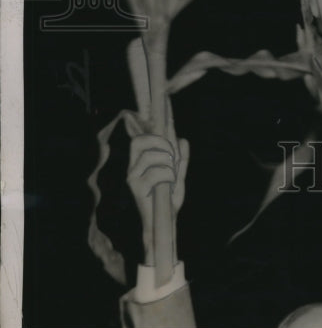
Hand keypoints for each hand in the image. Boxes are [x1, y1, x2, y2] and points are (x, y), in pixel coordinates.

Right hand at [125, 115, 188, 266]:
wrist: (162, 224)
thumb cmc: (168, 201)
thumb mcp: (178, 177)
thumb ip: (181, 159)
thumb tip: (183, 139)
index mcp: (142, 160)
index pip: (144, 134)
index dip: (153, 120)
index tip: (163, 102)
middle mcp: (133, 165)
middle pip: (142, 140)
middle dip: (162, 145)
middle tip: (172, 159)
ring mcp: (132, 175)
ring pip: (154, 155)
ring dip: (169, 164)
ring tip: (170, 177)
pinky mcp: (135, 186)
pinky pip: (158, 172)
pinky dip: (168, 177)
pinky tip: (167, 186)